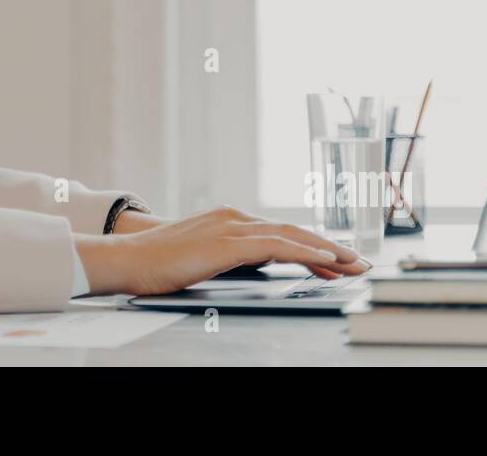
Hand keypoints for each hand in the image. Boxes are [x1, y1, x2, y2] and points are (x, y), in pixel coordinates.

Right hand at [74, 205, 369, 295]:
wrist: (129, 260)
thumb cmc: (157, 264)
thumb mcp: (201, 258)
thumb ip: (228, 258)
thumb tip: (254, 269)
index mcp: (228, 220)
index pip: (280, 233)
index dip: (312, 246)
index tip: (336, 261)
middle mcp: (234, 218)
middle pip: (293, 231)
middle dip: (329, 248)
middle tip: (358, 262)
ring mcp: (232, 227)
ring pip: (292, 236)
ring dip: (327, 251)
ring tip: (352, 264)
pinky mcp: (228, 243)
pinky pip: (278, 247)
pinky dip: (306, 252)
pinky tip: (326, 261)